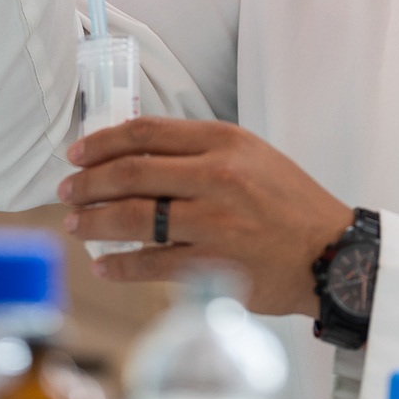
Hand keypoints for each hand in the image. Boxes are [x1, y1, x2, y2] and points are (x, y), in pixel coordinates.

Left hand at [59, 118, 355, 316]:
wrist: (332, 254)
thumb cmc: (289, 204)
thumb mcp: (251, 157)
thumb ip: (198, 152)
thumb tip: (134, 157)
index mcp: (224, 142)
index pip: (145, 133)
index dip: (101, 143)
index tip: (77, 154)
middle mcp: (217, 177)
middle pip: (130, 173)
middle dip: (87, 184)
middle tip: (67, 192)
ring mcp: (214, 222)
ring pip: (133, 218)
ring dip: (93, 221)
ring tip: (75, 225)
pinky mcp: (213, 265)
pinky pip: (150, 263)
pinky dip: (119, 264)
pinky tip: (104, 263)